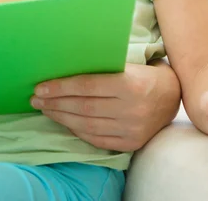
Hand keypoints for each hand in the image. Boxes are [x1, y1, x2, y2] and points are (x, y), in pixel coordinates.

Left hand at [31, 62, 180, 151]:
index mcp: (129, 83)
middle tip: (36, 99)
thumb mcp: (123, 64)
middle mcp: (132, 108)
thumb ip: (98, 67)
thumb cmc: (140, 73)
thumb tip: (60, 67)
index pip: (86, 86)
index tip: (40, 87)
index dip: (60, 87)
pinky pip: (98, 139)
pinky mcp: (132, 143)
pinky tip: (64, 122)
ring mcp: (132, 128)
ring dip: (61, 118)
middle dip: (55, 103)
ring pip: (88, 126)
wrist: (172, 94)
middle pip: (84, 107)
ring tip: (45, 109)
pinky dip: (78, 131)